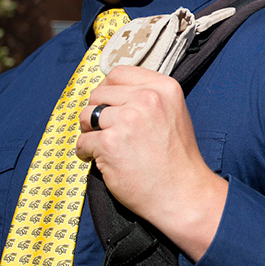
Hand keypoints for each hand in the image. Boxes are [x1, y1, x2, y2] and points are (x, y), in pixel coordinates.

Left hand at [77, 65, 227, 260]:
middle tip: (105, 131)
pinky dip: (85, 153)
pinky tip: (98, 160)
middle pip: (99, 93)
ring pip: (87, 115)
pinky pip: (82, 141)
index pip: (119, 73)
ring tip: (102, 146)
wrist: (182, 193)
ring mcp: (128, 119)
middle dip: (97, 112)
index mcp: (163, 87)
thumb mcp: (172, 112)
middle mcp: (147, 98)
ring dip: (89, 132)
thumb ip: (147, 96)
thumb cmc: (176, 158)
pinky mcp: (110, 143)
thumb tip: (111, 91)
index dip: (108, 90)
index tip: (108, 105)